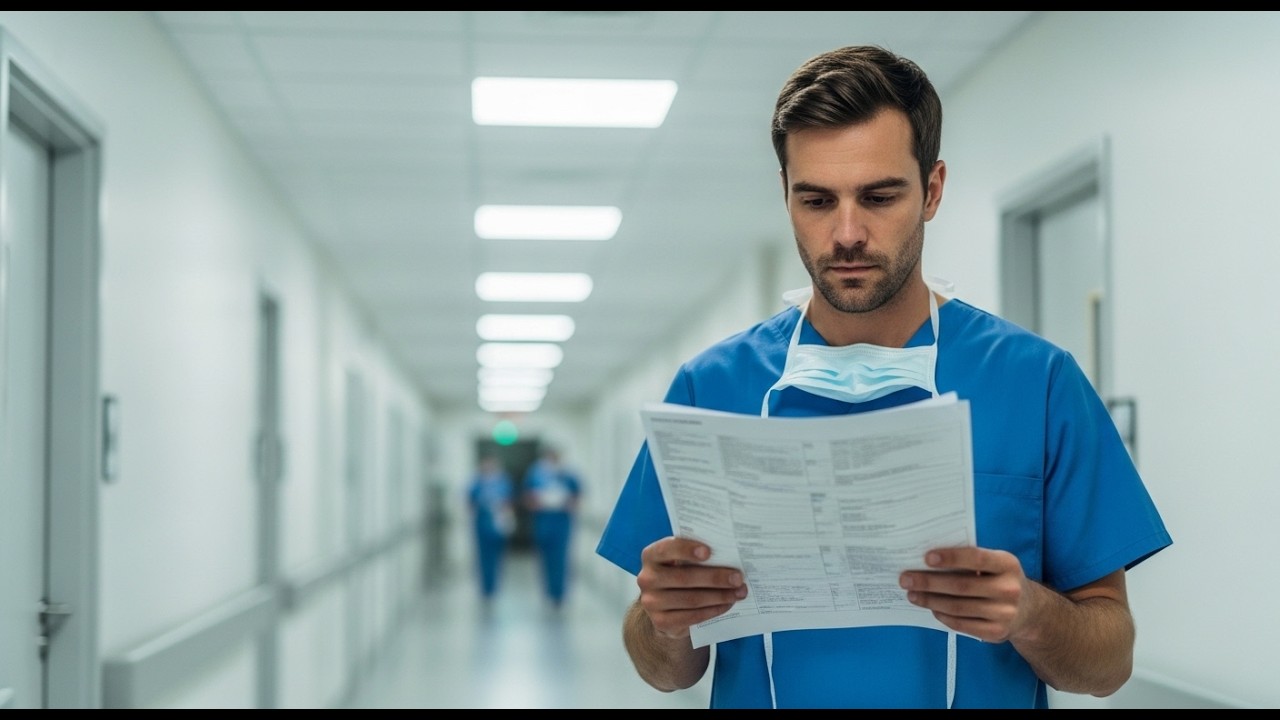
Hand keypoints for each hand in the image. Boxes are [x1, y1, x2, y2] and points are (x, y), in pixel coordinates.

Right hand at [636, 537, 747, 639]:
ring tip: (739, 592)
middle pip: (684, 578)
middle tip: (738, 578)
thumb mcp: (681, 561)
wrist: (665, 606)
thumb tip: (730, 555)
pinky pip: (692, 616)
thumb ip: (696, 556)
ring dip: (719, 596)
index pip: (667, 549)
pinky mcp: (661, 622)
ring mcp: (651, 602)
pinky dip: (713, 610)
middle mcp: (647, 578)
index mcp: (651, 556)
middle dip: (715, 577)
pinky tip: (727, 604)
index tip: (709, 552)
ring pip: (691, 599)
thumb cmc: (680, 574)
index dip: (687, 550)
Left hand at [898, 546, 1029, 642]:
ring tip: (912, 594)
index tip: (926, 557)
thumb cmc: (1000, 580)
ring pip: (958, 607)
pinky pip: (962, 624)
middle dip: (929, 582)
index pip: (977, 558)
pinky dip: (943, 616)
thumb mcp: (996, 565)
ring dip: (930, 600)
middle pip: (962, 586)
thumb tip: (928, 559)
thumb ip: (971, 560)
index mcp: (1008, 564)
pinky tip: (931, 608)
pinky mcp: (996, 632)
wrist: (1030, 612)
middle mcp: (1009, 589)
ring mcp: (1004, 613)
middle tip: (905, 579)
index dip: (951, 558)